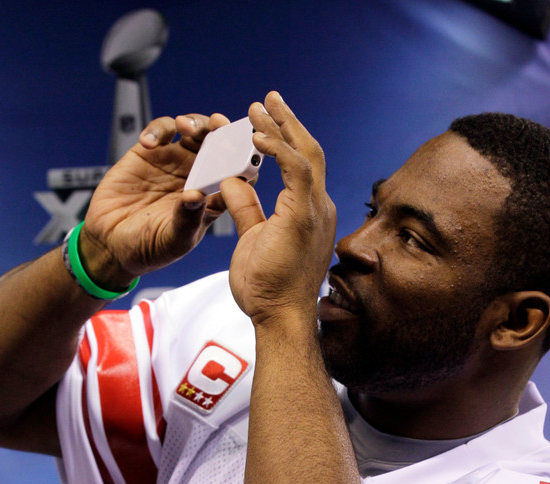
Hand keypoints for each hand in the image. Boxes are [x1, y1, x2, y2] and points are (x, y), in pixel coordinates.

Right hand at [79, 112, 230, 286]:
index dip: (245, 163)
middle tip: (218, 124)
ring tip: (184, 127)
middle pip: (219, 146)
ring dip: (194, 124)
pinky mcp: (151, 152)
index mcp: (212, 199)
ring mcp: (176, 162)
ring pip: (194, 132)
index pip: (238, 176)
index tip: (245, 154)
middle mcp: (198, 177)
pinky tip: (149, 143)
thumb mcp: (173, 240)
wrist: (111, 242)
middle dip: (222, 132)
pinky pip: (161, 131)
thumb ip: (187, 219)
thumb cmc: (149, 247)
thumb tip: (197, 196)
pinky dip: (158, 130)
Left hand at [222, 92, 335, 326]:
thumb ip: (245, 208)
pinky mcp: (304, 216)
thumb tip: (230, 180)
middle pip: (308, 151)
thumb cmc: (268, 290)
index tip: (263, 123)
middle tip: (267, 99)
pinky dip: (278, 149)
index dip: (283, 140)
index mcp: (308, 213)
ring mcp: (315, 211)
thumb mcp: (251, 238)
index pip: (300, 167)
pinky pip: (296, 169)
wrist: (279, 318)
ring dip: (281, 126)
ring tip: (259, 106)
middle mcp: (318, 208)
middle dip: (287, 121)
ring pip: (305, 153)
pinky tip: (257, 136)